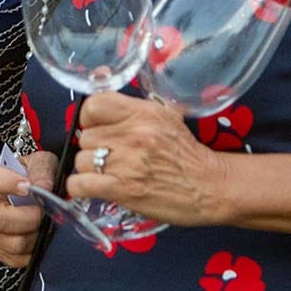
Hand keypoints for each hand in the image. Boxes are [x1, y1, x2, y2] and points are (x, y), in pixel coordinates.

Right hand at [0, 151, 55, 267]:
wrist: (36, 191)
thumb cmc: (35, 176)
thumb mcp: (42, 163)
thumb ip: (42, 172)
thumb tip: (44, 188)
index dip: (6, 182)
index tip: (27, 187)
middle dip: (26, 218)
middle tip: (42, 212)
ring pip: (10, 243)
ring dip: (33, 236)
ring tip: (43, 224)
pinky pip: (15, 258)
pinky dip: (32, 250)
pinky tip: (37, 236)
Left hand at [66, 91, 222, 226]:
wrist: (211, 186)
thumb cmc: (187, 153)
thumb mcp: (165, 117)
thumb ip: (134, 110)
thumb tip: (102, 101)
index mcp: (142, 112)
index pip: (94, 104)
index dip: (89, 118)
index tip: (97, 128)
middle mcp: (132, 133)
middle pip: (86, 136)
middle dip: (93, 148)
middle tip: (108, 157)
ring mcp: (126, 162)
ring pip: (82, 161)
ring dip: (89, 169)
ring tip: (106, 174)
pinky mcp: (122, 189)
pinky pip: (80, 185)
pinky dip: (79, 188)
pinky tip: (90, 188)